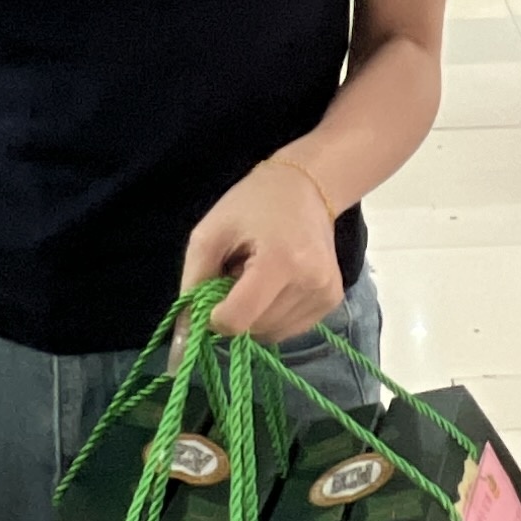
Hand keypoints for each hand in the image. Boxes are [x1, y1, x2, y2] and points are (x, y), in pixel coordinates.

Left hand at [184, 159, 344, 342]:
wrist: (307, 187)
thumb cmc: (253, 204)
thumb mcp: (209, 232)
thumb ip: (193, 281)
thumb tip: (186, 330)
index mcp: (280, 261)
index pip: (238, 319)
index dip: (215, 314)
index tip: (216, 288)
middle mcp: (311, 283)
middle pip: (254, 328)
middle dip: (238, 310)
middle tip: (239, 273)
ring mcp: (326, 294)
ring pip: (271, 334)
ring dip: (256, 315)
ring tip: (259, 278)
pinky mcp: (333, 301)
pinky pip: (289, 330)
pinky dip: (273, 316)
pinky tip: (276, 286)